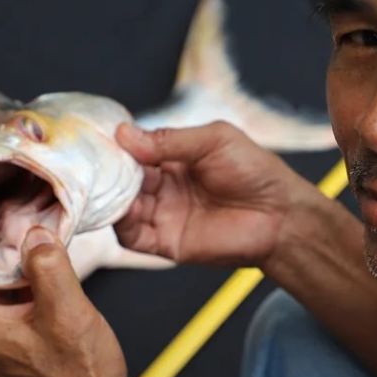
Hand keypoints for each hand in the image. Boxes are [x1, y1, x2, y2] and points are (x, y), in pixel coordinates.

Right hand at [114, 121, 314, 266]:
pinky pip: (132, 235)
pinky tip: (121, 209)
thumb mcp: (213, 140)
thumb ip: (170, 139)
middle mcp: (163, 186)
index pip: (133, 150)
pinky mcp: (165, 242)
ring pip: (121, 206)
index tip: (100, 137)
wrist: (280, 215)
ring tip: (107, 184)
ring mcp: (162, 214)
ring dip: (110, 196)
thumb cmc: (255, 172)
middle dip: (108, 170)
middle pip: (121, 178)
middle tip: (95, 161)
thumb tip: (124, 134)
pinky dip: (120, 223)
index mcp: (173, 158)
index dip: (116, 145)